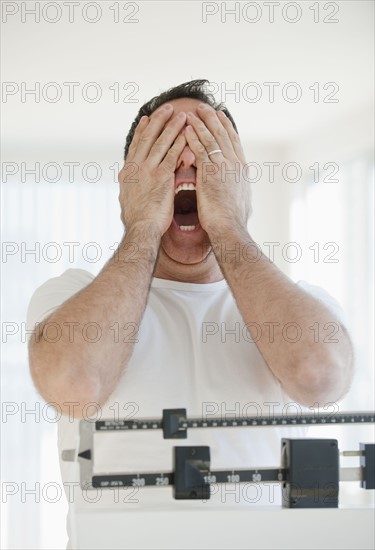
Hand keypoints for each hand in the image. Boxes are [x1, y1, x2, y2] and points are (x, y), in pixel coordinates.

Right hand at [119, 105, 186, 235]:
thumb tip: (128, 183)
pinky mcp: (161, 178)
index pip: (136, 145)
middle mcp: (136, 167)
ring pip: (161, 143)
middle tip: (167, 108)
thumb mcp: (128, 199)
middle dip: (158, 121)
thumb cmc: (137, 220)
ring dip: (172, 127)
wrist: (140, 230)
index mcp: (127, 172)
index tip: (148, 118)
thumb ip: (132, 186)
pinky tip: (187, 135)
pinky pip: (172, 156)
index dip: (143, 131)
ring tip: (181, 115)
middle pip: (148, 138)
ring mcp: (148, 171)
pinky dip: (180, 144)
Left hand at [185, 104, 250, 237]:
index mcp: (242, 169)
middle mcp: (235, 164)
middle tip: (204, 106)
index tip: (220, 115)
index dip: (226, 126)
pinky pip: (201, 150)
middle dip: (213, 119)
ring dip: (201, 124)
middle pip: (223, 134)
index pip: (234, 141)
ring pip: (212, 139)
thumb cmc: (233, 220)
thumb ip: (236, 189)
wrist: (230, 229)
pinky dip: (194, 137)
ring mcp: (224, 167)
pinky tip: (186, 129)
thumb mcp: (240, 200)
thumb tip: (239, 191)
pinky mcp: (211, 173)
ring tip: (191, 112)